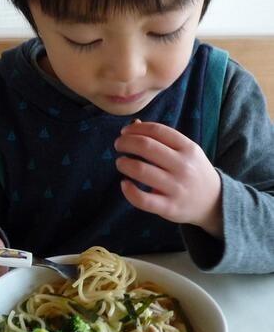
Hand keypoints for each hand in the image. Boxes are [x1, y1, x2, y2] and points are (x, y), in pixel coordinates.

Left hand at [114, 120, 222, 237]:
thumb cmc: (193, 171)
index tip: (125, 132)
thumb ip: (162, 138)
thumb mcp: (186, 151)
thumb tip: (133, 124)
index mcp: (188, 148)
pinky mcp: (169, 207)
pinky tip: (124, 184)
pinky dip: (128, 190)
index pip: (157, 130)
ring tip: (121, 163)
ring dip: (124, 163)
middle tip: (118, 145)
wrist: (214, 202)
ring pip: (141, 170)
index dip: (135, 129)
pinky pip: (142, 199)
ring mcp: (177, 188)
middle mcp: (183, 166)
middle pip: (146, 147)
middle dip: (125, 142)